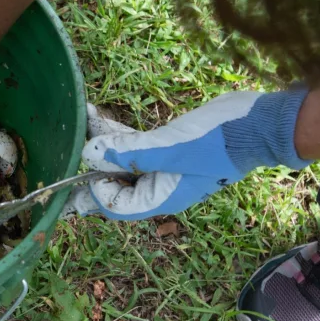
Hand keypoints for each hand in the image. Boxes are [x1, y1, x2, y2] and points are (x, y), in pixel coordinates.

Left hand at [65, 90, 310, 219]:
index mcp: (161, 197)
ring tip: (80, 124)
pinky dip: (118, 133)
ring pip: (123, 162)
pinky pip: (136, 145)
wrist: (258, 122)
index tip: (80, 167)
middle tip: (61, 159)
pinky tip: (98, 116)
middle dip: (90, 169)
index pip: (116, 204)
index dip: (93, 190)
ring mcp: (165, 167)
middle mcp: (160, 186)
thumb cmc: (219, 140)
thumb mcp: (169, 147)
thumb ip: (129, 151)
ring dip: (102, 145)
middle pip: (114, 185)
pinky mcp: (168, 148)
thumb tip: (89, 154)